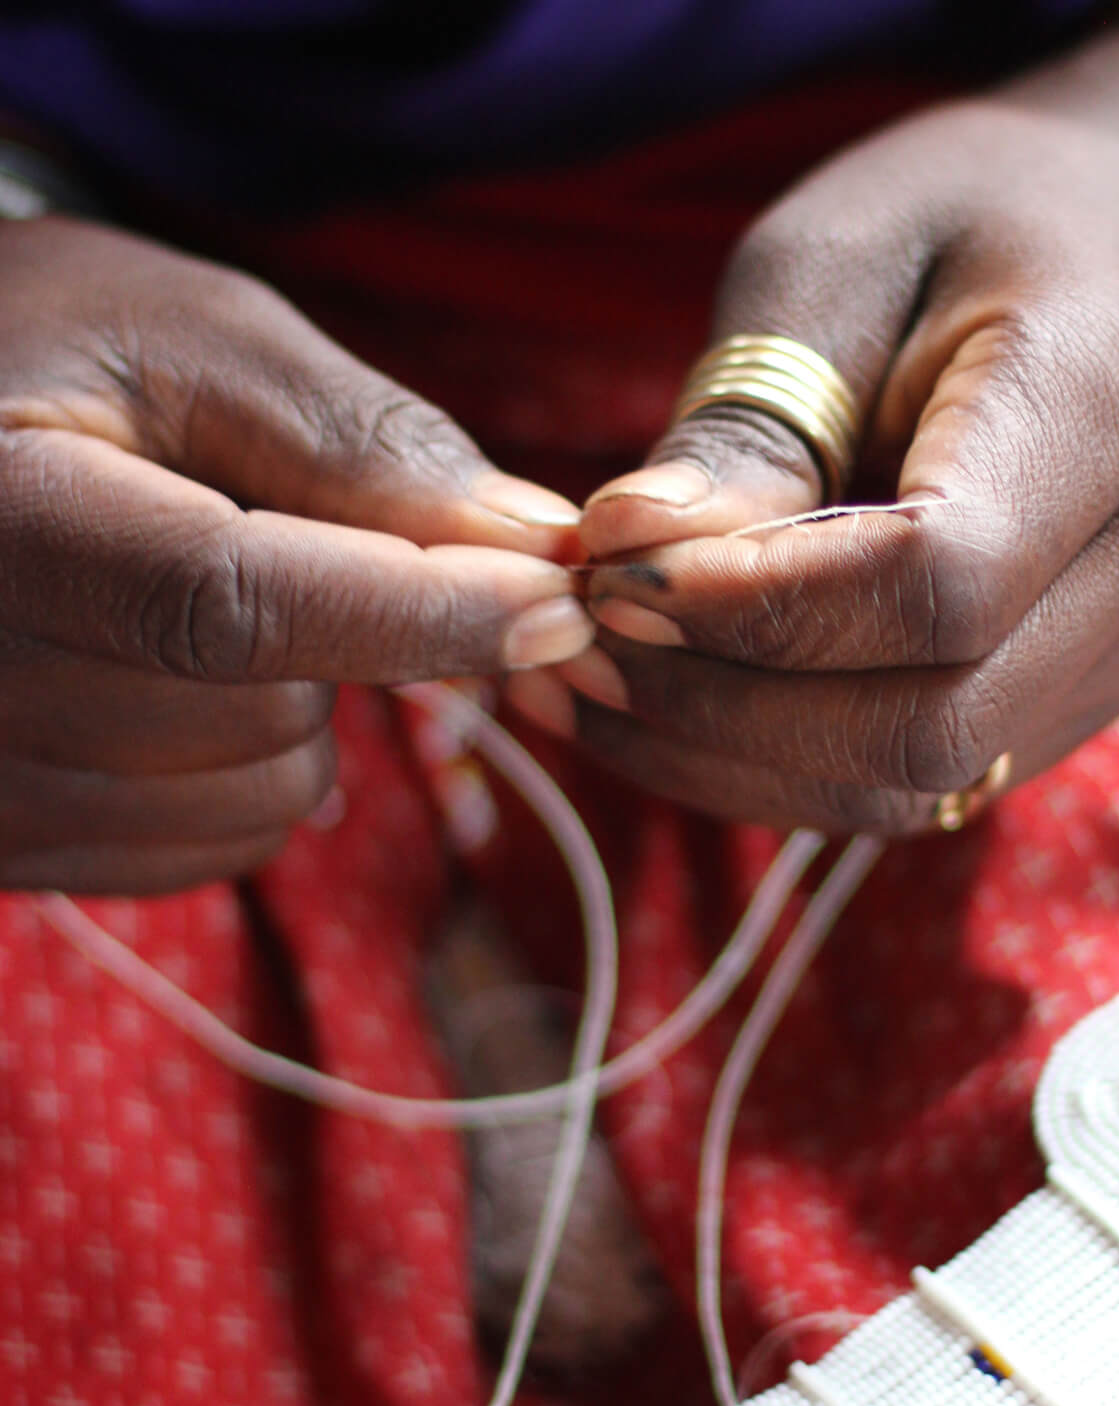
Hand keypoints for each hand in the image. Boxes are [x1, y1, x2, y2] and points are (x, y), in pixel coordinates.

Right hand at [0, 217, 589, 892]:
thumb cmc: (52, 350)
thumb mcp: (191, 340)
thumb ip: (358, 443)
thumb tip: (535, 548)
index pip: (230, 607)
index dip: (416, 614)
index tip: (559, 604)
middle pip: (263, 721)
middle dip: (345, 642)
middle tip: (277, 542)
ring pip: (258, 804)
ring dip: (296, 713)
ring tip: (206, 606)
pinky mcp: (8, 844)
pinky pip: (216, 848)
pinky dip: (249, 775)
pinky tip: (179, 684)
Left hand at [510, 28, 1118, 831]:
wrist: (1110, 259)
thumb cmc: (960, 228)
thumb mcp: (827, 265)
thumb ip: (747, 425)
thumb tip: (629, 564)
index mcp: (1103, 403)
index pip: (941, 580)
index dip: (762, 608)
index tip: (613, 577)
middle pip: (932, 722)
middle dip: (727, 706)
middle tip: (583, 640)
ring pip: (917, 785)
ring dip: (735, 760)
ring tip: (606, 683)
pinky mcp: (1073, 703)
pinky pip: (917, 788)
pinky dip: (779, 768)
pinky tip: (681, 707)